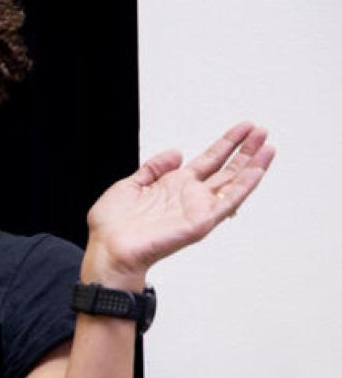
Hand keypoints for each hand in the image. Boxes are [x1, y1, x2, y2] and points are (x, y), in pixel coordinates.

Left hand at [84, 121, 275, 284]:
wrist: (109, 249)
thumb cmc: (112, 227)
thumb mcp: (129, 185)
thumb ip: (152, 168)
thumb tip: (175, 153)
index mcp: (172, 186)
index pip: (207, 161)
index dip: (225, 144)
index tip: (242, 128)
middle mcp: (188, 197)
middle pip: (225, 169)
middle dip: (244, 150)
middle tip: (261, 131)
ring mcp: (196, 209)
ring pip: (232, 184)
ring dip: (252, 164)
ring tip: (268, 145)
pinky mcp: (200, 222)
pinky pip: (228, 202)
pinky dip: (245, 185)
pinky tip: (258, 169)